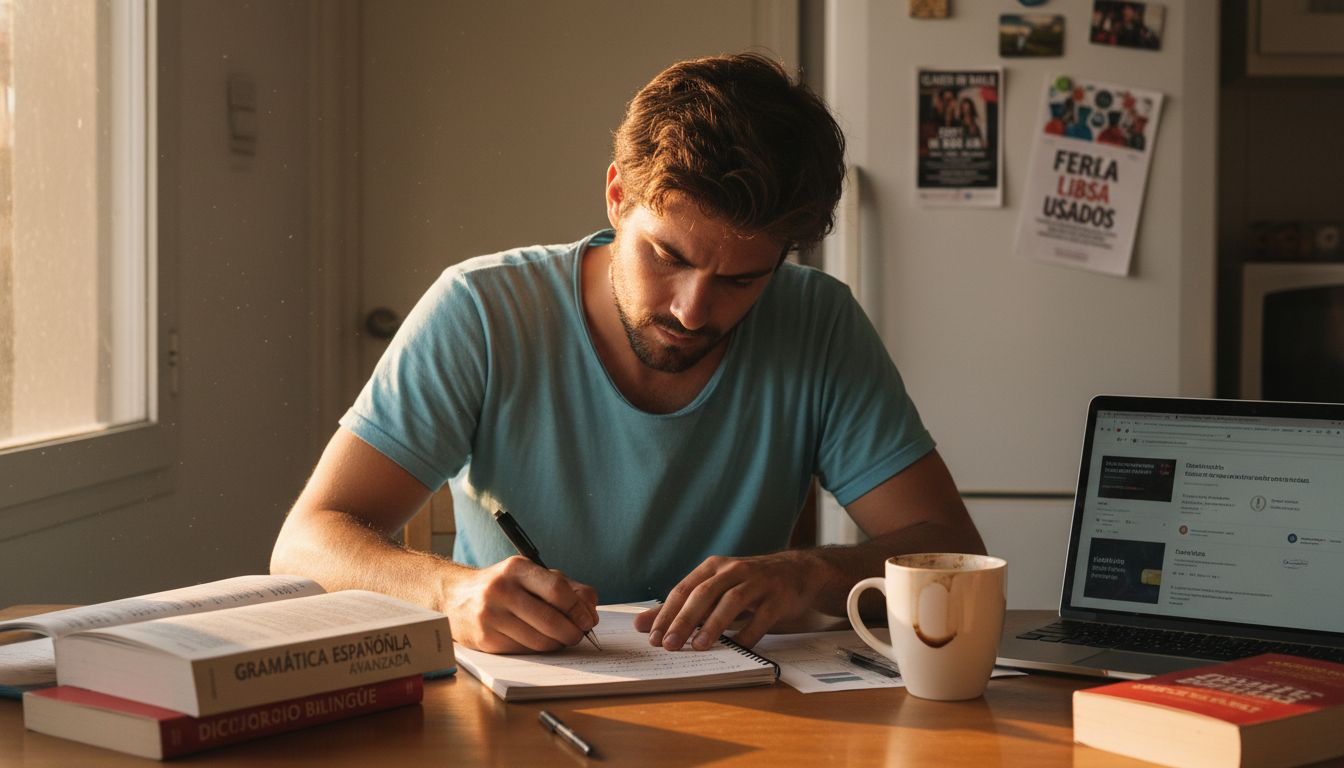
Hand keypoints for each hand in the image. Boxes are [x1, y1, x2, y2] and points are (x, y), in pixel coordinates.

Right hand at [444, 556, 598, 652]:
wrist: (455, 597)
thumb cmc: (503, 586)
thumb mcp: (531, 575)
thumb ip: (566, 587)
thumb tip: (591, 609)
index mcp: (517, 568)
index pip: (557, 590)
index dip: (578, 608)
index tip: (588, 619)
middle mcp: (501, 590)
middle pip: (550, 620)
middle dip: (572, 632)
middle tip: (579, 635)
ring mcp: (491, 616)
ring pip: (539, 640)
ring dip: (557, 644)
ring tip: (561, 639)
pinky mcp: (485, 639)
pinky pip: (523, 651)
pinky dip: (539, 650)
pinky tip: (540, 642)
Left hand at [633, 551, 821, 650]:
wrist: (798, 572)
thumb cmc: (749, 584)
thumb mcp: (714, 590)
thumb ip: (680, 608)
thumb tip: (641, 625)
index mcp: (713, 568)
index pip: (683, 589)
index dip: (666, 613)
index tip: (651, 637)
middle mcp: (733, 570)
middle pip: (703, 594)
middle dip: (684, 620)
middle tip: (668, 644)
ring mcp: (758, 582)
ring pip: (731, 601)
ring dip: (713, 625)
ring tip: (698, 646)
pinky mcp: (778, 597)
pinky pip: (762, 617)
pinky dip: (749, 633)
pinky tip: (738, 648)